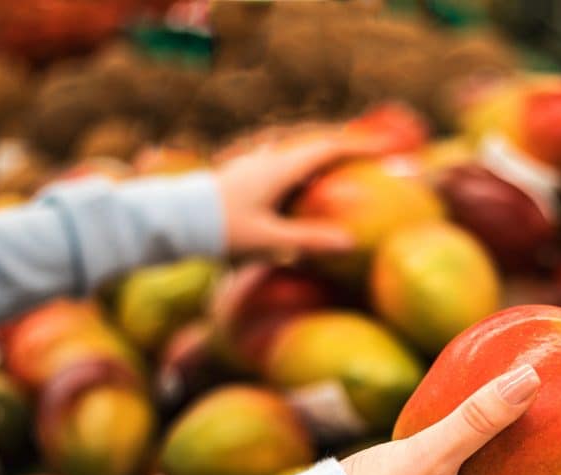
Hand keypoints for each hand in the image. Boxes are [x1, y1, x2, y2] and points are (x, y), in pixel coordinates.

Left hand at [214, 125, 388, 254]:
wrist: (174, 220)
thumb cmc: (222, 230)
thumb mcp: (268, 240)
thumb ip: (309, 240)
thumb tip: (350, 242)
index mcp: (280, 168)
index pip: (329, 148)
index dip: (360, 146)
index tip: (386, 147)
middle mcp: (269, 159)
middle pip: (316, 147)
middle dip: (345, 150)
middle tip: (371, 156)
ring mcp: (254, 164)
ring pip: (297, 156)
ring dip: (321, 161)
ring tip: (341, 173)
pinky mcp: (243, 176)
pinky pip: (282, 167)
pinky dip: (302, 173)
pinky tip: (301, 189)